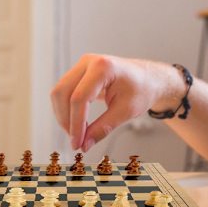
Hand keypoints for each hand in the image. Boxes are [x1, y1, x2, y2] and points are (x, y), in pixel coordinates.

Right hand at [50, 54, 179, 151]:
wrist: (148, 78)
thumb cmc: (141, 90)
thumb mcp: (126, 111)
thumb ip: (103, 128)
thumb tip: (84, 144)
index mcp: (102, 67)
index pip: (79, 98)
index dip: (76, 124)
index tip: (77, 143)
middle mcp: (88, 62)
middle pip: (63, 92)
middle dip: (65, 119)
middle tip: (75, 140)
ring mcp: (82, 65)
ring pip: (59, 92)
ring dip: (63, 115)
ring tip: (76, 133)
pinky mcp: (79, 72)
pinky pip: (64, 91)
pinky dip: (66, 109)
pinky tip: (76, 123)